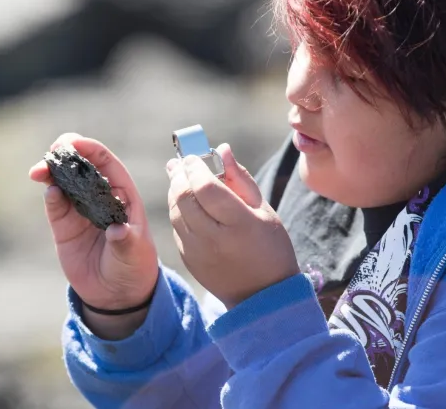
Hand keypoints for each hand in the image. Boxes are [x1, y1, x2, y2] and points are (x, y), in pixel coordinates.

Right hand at [29, 133, 158, 327]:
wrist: (117, 293)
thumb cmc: (134, 266)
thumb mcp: (134, 254)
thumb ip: (126, 241)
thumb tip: (117, 230)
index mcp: (122, 195)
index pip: (106, 163)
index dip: (91, 149)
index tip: (75, 142)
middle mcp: (99, 197)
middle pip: (81, 166)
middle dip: (67, 153)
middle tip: (54, 149)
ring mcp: (80, 210)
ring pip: (63, 181)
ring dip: (51, 171)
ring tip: (40, 170)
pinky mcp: (64, 226)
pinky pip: (55, 205)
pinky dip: (50, 196)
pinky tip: (49, 192)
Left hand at [166, 144, 299, 308]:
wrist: (262, 296)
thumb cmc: (270, 247)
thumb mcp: (264, 210)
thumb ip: (240, 179)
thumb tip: (222, 149)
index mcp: (239, 224)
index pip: (205, 187)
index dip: (196, 167)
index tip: (194, 156)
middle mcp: (213, 238)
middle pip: (184, 197)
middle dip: (180, 175)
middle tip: (182, 162)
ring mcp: (197, 251)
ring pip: (175, 211)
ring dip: (175, 190)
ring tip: (181, 176)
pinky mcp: (188, 260)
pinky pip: (176, 227)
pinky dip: (178, 209)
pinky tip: (186, 201)